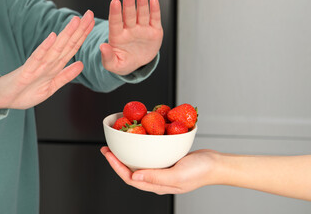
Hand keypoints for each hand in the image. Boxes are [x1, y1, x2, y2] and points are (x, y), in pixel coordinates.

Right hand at [0, 11, 94, 108]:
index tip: (93, 22)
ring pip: (55, 48)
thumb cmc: (26, 92)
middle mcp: (48, 62)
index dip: (83, 35)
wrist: (4, 100)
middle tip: (90, 14)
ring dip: (66, 34)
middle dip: (79, 30)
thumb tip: (81, 64)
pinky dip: (45, 47)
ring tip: (76, 21)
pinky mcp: (26, 72)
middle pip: (66, 43)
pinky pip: (37, 58)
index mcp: (55, 66)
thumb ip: (65, 76)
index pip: (72, 47)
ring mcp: (37, 65)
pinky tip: (53, 37)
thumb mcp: (51, 86)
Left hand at [100, 0, 163, 75]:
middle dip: (129, 4)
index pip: (115, 22)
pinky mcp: (154, 31)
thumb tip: (102, 47)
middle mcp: (130, 30)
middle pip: (129, 15)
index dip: (115, 12)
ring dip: (142, 3)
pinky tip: (153, 0)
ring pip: (142, 14)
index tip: (114, 2)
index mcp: (118, 36)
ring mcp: (142, 29)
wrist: (138, 64)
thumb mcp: (113, 65)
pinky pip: (154, 18)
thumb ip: (107, 57)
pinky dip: (154, 9)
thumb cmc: (123, 63)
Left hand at [100, 147, 218, 194]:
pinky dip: (141, 148)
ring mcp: (162, 170)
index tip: (108, 154)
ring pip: (139, 163)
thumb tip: (133, 177)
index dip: (116, 166)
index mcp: (157, 184)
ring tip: (119, 144)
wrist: (215, 164)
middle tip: (108, 148)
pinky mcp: (167, 161)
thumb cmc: (200, 171)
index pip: (130, 178)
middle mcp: (156, 178)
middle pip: (131, 171)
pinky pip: (150, 156)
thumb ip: (155, 177)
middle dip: (117, 160)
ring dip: (127, 154)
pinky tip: (140, 140)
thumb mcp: (177, 176)